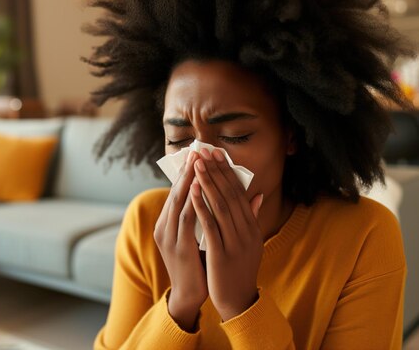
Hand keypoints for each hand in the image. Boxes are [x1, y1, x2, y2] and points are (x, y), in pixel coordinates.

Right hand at [154, 150, 207, 330]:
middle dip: (187, 170)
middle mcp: (163, 228)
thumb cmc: (196, 265)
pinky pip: (186, 220)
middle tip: (197, 150)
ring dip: (189, 180)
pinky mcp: (179, 247)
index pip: (176, 194)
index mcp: (166, 225)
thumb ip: (203, 216)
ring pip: (179, 202)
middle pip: (175, 193)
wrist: (189, 295)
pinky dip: (192, 201)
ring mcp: (169, 237)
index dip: (186, 173)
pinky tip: (198, 187)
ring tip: (198, 162)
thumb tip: (217, 195)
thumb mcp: (198, 236)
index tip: (197, 154)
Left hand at [191, 148, 263, 320]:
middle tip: (205, 150)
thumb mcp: (249, 242)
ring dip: (208, 183)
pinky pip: (211, 226)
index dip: (227, 172)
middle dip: (216, 171)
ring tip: (197, 164)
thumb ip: (252, 218)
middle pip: (230, 195)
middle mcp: (247, 232)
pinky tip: (193, 192)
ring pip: (221, 206)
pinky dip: (202, 206)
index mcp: (252, 227)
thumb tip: (257, 195)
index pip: (239, 193)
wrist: (239, 300)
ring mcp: (236, 242)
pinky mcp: (222, 254)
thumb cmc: (239, 269)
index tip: (217, 154)